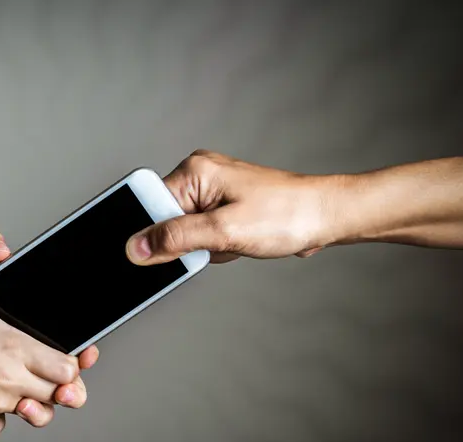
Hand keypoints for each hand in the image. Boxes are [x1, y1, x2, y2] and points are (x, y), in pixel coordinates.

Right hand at [0, 230, 98, 433]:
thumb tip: (0, 246)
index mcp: (15, 348)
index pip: (68, 367)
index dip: (75, 361)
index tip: (69, 354)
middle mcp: (10, 379)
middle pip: (61, 393)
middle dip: (64, 383)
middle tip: (54, 369)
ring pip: (39, 412)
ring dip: (41, 400)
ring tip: (34, 386)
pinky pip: (6, 420)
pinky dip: (9, 412)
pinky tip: (3, 396)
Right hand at [125, 150, 330, 264]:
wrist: (325, 216)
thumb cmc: (287, 215)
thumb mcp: (224, 232)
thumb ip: (175, 239)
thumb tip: (137, 247)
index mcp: (195, 171)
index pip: (151, 206)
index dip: (157, 233)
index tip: (176, 249)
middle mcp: (200, 175)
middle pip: (167, 221)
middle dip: (190, 242)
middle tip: (216, 243)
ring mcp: (212, 190)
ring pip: (186, 231)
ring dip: (206, 246)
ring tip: (233, 240)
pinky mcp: (223, 205)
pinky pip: (202, 233)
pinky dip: (216, 245)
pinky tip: (236, 242)